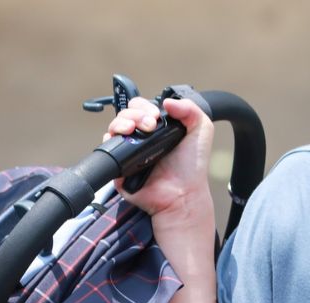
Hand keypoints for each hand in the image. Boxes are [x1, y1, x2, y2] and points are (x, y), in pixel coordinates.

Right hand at [103, 96, 214, 228]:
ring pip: (114, 127)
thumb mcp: (201, 129)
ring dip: (121, 121)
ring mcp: (130, 151)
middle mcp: (142, 138)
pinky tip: (123, 138)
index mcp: (157, 128)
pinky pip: (108, 148)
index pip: (141, 108)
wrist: (182, 193)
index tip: (156, 116)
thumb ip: (190, 108)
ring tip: (133, 128)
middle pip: (126, 114)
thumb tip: (167, 101)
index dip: (145, 107)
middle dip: (134, 113)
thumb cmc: (191, 167)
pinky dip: (110, 139)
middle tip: (150, 125)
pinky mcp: (120, 166)